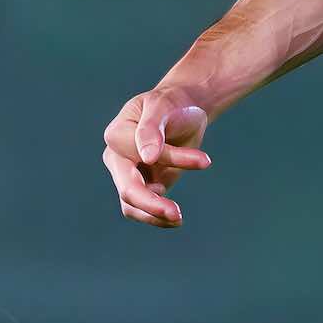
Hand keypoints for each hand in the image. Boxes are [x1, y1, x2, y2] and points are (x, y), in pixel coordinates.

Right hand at [102, 87, 211, 227]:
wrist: (184, 109)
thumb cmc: (172, 104)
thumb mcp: (162, 106)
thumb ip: (151, 128)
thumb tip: (146, 158)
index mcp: (116, 134)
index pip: (138, 154)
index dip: (170, 158)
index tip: (205, 161)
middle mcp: (116, 158)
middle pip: (128, 188)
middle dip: (151, 204)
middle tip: (177, 213)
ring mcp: (127, 175)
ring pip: (132, 205)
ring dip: (154, 215)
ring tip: (178, 218)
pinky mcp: (143, 187)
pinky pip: (143, 209)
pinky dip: (157, 216)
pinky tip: (176, 219)